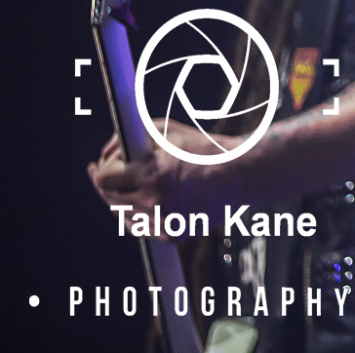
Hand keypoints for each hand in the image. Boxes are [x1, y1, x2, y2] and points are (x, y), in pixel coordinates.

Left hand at [88, 122, 239, 215]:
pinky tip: (147, 199)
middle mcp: (154, 202)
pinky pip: (140, 227)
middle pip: (108, 197)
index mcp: (151, 175)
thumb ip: (131, 137)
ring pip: (121, 215)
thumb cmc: (205, 148)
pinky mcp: (172, 235)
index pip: (103, 178)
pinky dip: (139, 214)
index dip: (102, 167)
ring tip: (133, 184)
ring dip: (121, 198)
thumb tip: (107, 151)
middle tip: (111, 171)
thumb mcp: (167, 130)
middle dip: (107, 182)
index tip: (104, 162)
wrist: (241, 173)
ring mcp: (162, 222)